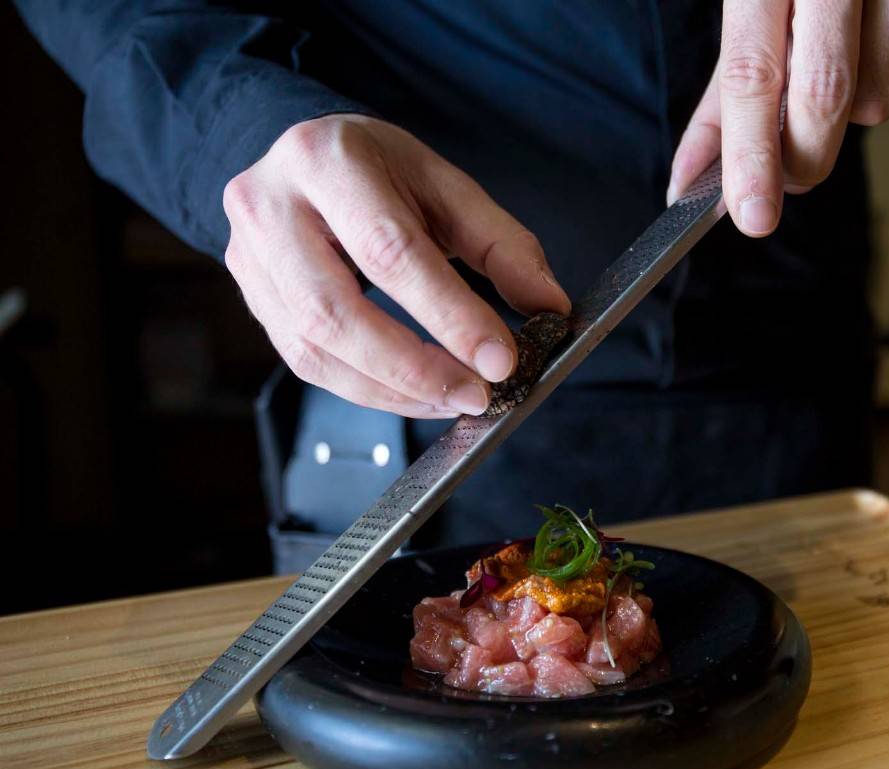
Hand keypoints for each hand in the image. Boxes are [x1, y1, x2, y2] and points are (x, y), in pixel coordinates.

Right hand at [223, 114, 570, 417]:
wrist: (307, 159)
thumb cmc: (381, 172)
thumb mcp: (448, 187)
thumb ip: (502, 245)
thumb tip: (550, 306)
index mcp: (327, 160)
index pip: (389, 251)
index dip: (448, 314)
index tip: (500, 359)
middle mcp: (270, 206)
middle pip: (335, 310)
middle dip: (413, 368)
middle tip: (475, 395)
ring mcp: (248, 255)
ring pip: (313, 348)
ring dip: (391, 390)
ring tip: (452, 399)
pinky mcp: (250, 295)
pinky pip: (304, 361)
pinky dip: (366, 388)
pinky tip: (413, 393)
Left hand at [668, 0, 888, 235]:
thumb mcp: (757, 7)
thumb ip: (725, 97)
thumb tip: (690, 181)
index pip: (755, 70)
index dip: (752, 153)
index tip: (752, 215)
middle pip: (825, 95)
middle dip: (806, 155)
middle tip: (795, 169)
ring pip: (881, 102)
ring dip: (859, 108)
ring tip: (853, 57)